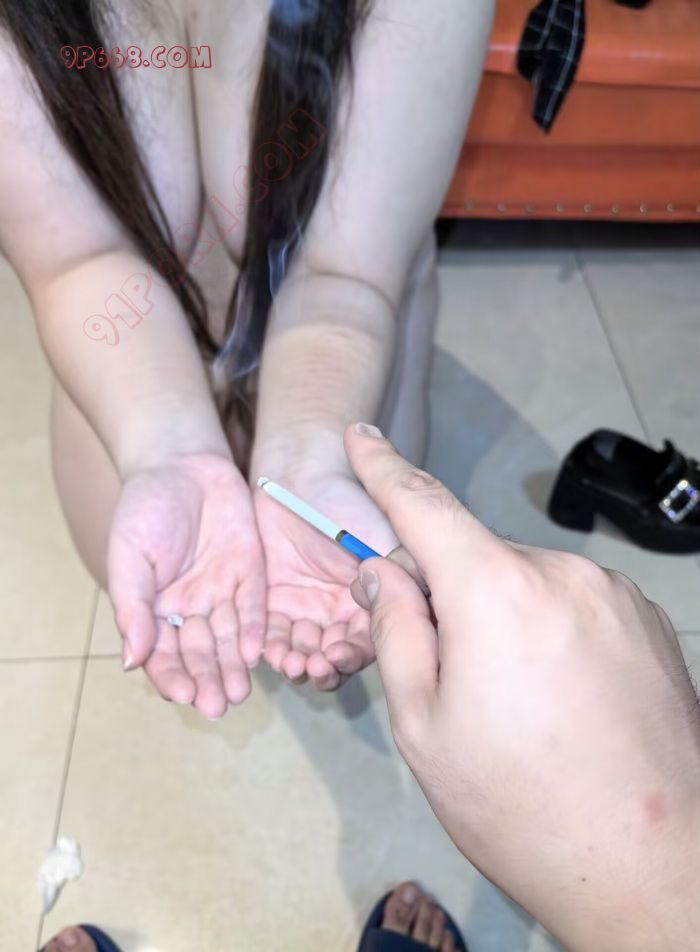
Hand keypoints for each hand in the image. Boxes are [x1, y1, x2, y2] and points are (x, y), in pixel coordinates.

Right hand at [108, 452, 265, 718]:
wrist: (182, 463)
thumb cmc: (145, 508)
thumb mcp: (130, 555)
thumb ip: (133, 606)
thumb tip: (131, 661)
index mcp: (156, 609)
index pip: (163, 654)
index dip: (172, 677)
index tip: (182, 697)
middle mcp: (191, 608)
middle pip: (200, 653)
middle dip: (208, 680)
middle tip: (218, 706)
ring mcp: (222, 591)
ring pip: (229, 638)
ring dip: (233, 666)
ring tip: (239, 693)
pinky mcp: (251, 573)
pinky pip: (253, 608)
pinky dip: (253, 630)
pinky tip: (256, 652)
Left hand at [254, 471, 397, 690]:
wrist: (304, 473)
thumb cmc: (351, 501)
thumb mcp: (386, 538)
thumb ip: (400, 577)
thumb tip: (412, 614)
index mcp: (372, 605)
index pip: (366, 645)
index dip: (353, 657)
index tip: (338, 656)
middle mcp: (340, 616)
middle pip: (332, 658)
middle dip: (322, 668)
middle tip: (311, 668)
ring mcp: (305, 611)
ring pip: (301, 652)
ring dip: (295, 663)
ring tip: (288, 662)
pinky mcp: (271, 603)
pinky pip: (269, 633)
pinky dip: (268, 646)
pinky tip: (265, 652)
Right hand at [345, 423, 699, 951]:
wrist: (654, 868)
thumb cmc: (518, 805)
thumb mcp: (423, 726)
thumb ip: (397, 629)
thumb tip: (384, 570)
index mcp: (497, 592)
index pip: (426, 507)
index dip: (385, 471)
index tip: (363, 438)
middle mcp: (563, 573)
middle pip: (477, 557)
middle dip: (450, 595)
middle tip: (452, 677)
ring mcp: (614, 594)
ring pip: (527, 582)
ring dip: (503, 616)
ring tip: (518, 704)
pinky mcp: (646, 621)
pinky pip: (573, 602)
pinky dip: (549, 628)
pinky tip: (562, 699)